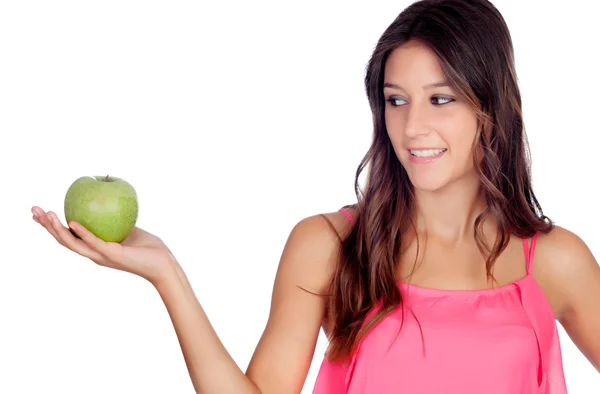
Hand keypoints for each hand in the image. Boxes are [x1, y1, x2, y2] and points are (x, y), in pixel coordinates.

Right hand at [31, 206, 176, 285]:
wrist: (163, 264)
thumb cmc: (148, 247)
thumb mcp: (127, 228)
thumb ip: (115, 219)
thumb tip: (107, 200)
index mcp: (95, 248)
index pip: (68, 237)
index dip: (52, 226)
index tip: (40, 213)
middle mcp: (94, 254)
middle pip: (64, 240)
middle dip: (46, 226)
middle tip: (33, 210)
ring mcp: (102, 256)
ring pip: (73, 244)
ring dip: (58, 229)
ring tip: (47, 215)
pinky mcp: (113, 255)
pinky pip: (95, 242)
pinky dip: (83, 233)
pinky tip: (73, 223)